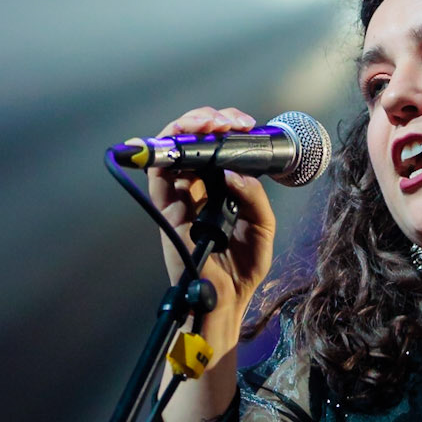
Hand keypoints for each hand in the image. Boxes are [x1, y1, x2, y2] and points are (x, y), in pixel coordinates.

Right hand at [145, 106, 275, 346]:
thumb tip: (235, 172)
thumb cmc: (243, 267)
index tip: (244, 125)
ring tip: (209, 122)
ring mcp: (179, 199)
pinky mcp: (168, 212)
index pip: (213, 148)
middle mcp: (195, 190)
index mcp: (218, 189)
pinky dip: (164, 154)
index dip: (225, 130)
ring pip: (170, 152)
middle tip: (226, 121)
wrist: (229, 301)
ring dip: (186, 129)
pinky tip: (184, 142)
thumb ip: (253, 196)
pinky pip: (158, 177)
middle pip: (189, 143)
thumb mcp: (263, 225)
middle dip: (204, 121)